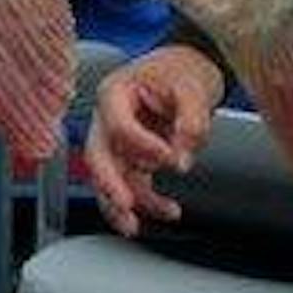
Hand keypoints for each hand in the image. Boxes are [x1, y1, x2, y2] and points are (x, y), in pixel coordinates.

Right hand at [84, 43, 225, 236]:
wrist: (189, 67)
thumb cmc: (182, 70)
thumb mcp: (193, 89)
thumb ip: (190, 122)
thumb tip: (181, 159)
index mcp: (115, 93)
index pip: (118, 126)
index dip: (142, 145)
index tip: (171, 156)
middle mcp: (109, 118)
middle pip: (99, 155)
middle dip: (109, 183)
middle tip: (125, 204)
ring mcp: (119, 139)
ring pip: (110, 176)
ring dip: (120, 203)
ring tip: (134, 225)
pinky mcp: (133, 155)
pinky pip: (132, 182)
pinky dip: (146, 201)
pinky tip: (168, 211)